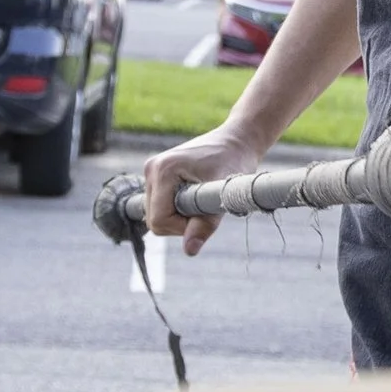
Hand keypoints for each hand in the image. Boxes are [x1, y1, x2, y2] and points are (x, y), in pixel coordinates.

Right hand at [142, 126, 264, 255]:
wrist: (238, 140)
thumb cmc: (235, 162)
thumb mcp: (224, 193)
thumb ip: (205, 223)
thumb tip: (189, 251)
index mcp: (163, 170)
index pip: (159, 220)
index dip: (183, 227)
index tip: (207, 213)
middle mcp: (152, 169)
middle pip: (155, 220)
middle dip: (182, 221)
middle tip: (208, 204)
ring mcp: (152, 171)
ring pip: (157, 214)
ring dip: (181, 215)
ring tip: (203, 197)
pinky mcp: (158, 175)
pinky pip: (162, 205)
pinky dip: (179, 208)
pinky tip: (196, 195)